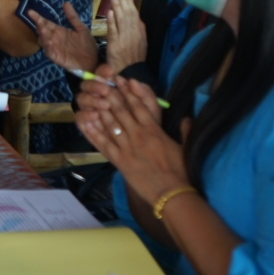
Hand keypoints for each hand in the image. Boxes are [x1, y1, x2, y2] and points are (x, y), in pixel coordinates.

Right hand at [28, 3, 97, 73]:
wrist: (93, 61)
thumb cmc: (87, 45)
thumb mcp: (81, 28)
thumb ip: (72, 17)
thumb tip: (66, 2)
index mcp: (59, 31)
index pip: (46, 22)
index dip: (38, 17)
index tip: (30, 11)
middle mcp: (54, 38)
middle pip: (43, 30)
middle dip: (39, 25)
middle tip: (38, 21)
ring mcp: (54, 48)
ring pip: (44, 40)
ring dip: (43, 35)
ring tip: (43, 29)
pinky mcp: (56, 57)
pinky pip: (49, 52)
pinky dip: (48, 48)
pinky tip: (49, 42)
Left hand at [74, 75, 188, 205]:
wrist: (173, 194)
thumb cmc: (181, 172)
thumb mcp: (186, 147)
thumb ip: (186, 130)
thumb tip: (188, 118)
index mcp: (154, 130)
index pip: (138, 106)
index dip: (129, 92)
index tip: (122, 81)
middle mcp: (138, 135)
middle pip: (121, 111)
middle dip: (111, 95)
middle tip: (102, 83)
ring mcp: (127, 148)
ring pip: (110, 124)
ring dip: (101, 109)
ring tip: (93, 97)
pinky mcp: (120, 161)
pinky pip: (103, 144)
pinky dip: (93, 132)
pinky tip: (85, 122)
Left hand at [103, 0, 147, 73]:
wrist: (131, 73)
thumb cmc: (133, 57)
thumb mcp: (140, 42)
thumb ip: (138, 29)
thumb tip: (136, 16)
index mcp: (140, 31)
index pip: (134, 12)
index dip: (129, 0)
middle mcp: (133, 33)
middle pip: (127, 13)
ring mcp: (125, 39)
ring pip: (121, 19)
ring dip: (117, 6)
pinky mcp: (116, 46)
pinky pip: (114, 32)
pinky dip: (112, 22)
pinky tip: (110, 12)